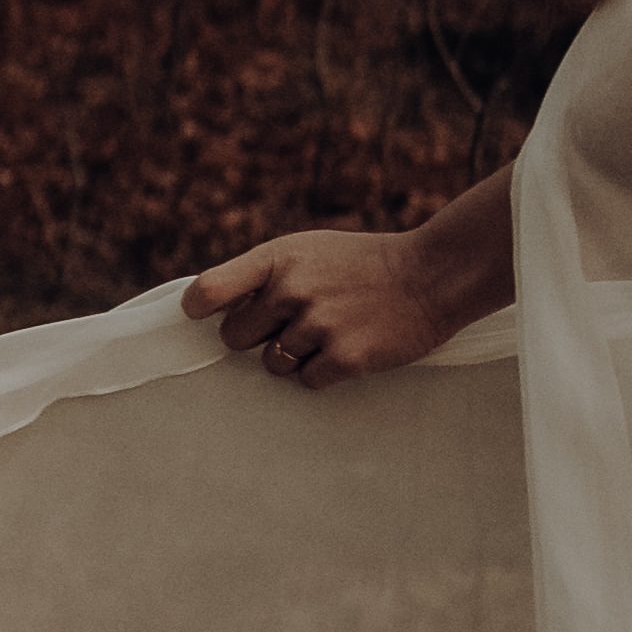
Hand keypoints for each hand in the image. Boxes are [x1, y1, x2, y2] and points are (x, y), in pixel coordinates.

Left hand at [185, 222, 458, 386]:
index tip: (201, 315)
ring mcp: (319, 324)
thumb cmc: (364, 264)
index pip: (211, 290)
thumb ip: (266, 274)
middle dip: (258, 337)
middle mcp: (293, 290)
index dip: (199, 308)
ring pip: (272, 364)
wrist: (431, 276)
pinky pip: (307, 381)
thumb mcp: (310, 250)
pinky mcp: (345, 357)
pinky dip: (324, 372)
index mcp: (279, 258)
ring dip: (294, 357)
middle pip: (235, 338)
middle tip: (293, 325)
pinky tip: (349, 349)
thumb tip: (214, 309)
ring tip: (330, 333)